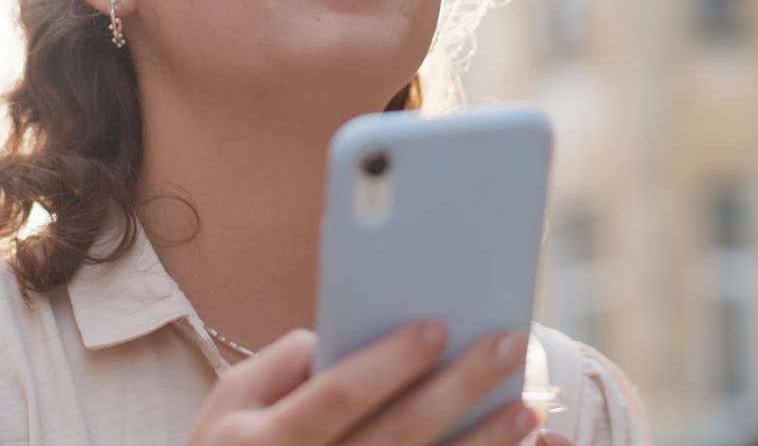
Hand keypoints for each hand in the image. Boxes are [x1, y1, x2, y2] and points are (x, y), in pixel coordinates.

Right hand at [186, 321, 543, 444]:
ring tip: (526, 409)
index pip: (339, 394)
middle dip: (457, 389)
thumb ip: (284, 363)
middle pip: (397, 435)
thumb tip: (351, 336)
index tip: (438, 324)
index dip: (390, 361)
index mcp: (267, 441)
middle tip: (507, 346)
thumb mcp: (230, 400)